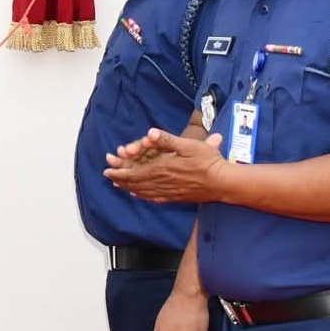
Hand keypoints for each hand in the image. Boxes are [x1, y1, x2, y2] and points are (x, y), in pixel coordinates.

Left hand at [104, 129, 224, 202]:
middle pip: (135, 182)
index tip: (108, 168)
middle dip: (119, 178)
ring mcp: (168, 191)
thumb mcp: (189, 145)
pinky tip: (138, 195)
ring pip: (142, 191)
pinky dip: (142, 195)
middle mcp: (162, 182)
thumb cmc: (207, 162)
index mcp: (163, 168)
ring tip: (117, 185)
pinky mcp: (175, 197)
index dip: (120, 170)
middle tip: (108, 176)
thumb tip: (150, 132)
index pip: (135, 171)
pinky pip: (153, 197)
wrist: (221, 183)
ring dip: (128, 187)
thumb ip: (168, 140)